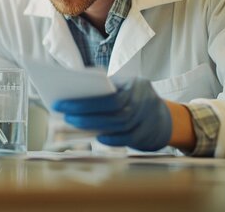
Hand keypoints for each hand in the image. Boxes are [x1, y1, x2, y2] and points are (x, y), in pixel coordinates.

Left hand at [52, 78, 171, 150]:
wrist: (164, 117)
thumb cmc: (134, 98)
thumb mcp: (124, 86)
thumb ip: (105, 86)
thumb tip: (74, 91)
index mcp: (135, 84)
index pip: (109, 95)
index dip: (84, 102)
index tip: (60, 103)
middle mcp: (144, 101)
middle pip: (114, 112)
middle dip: (86, 115)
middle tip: (65, 117)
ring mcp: (148, 119)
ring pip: (120, 126)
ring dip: (94, 126)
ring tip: (73, 125)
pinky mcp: (148, 135)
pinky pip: (127, 139)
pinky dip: (111, 140)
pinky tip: (96, 138)